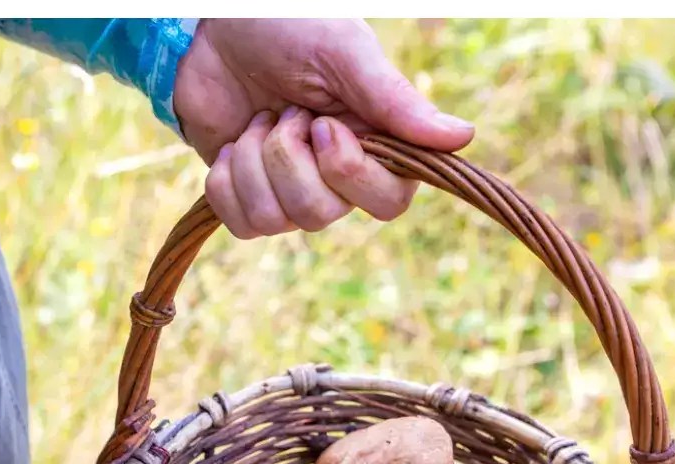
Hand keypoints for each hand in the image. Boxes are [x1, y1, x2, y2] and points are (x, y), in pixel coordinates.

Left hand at [174, 19, 474, 238]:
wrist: (211, 29)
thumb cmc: (286, 27)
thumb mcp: (344, 53)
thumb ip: (395, 100)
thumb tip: (463, 138)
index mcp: (374, 143)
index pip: (389, 202)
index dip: (350, 173)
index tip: (324, 126)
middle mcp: (337, 176)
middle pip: (322, 215)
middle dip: (288, 159)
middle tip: (286, 112)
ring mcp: (290, 191)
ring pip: (276, 221)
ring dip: (254, 161)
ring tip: (260, 120)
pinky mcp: (249, 198)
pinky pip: (243, 224)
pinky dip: (227, 181)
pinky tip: (235, 143)